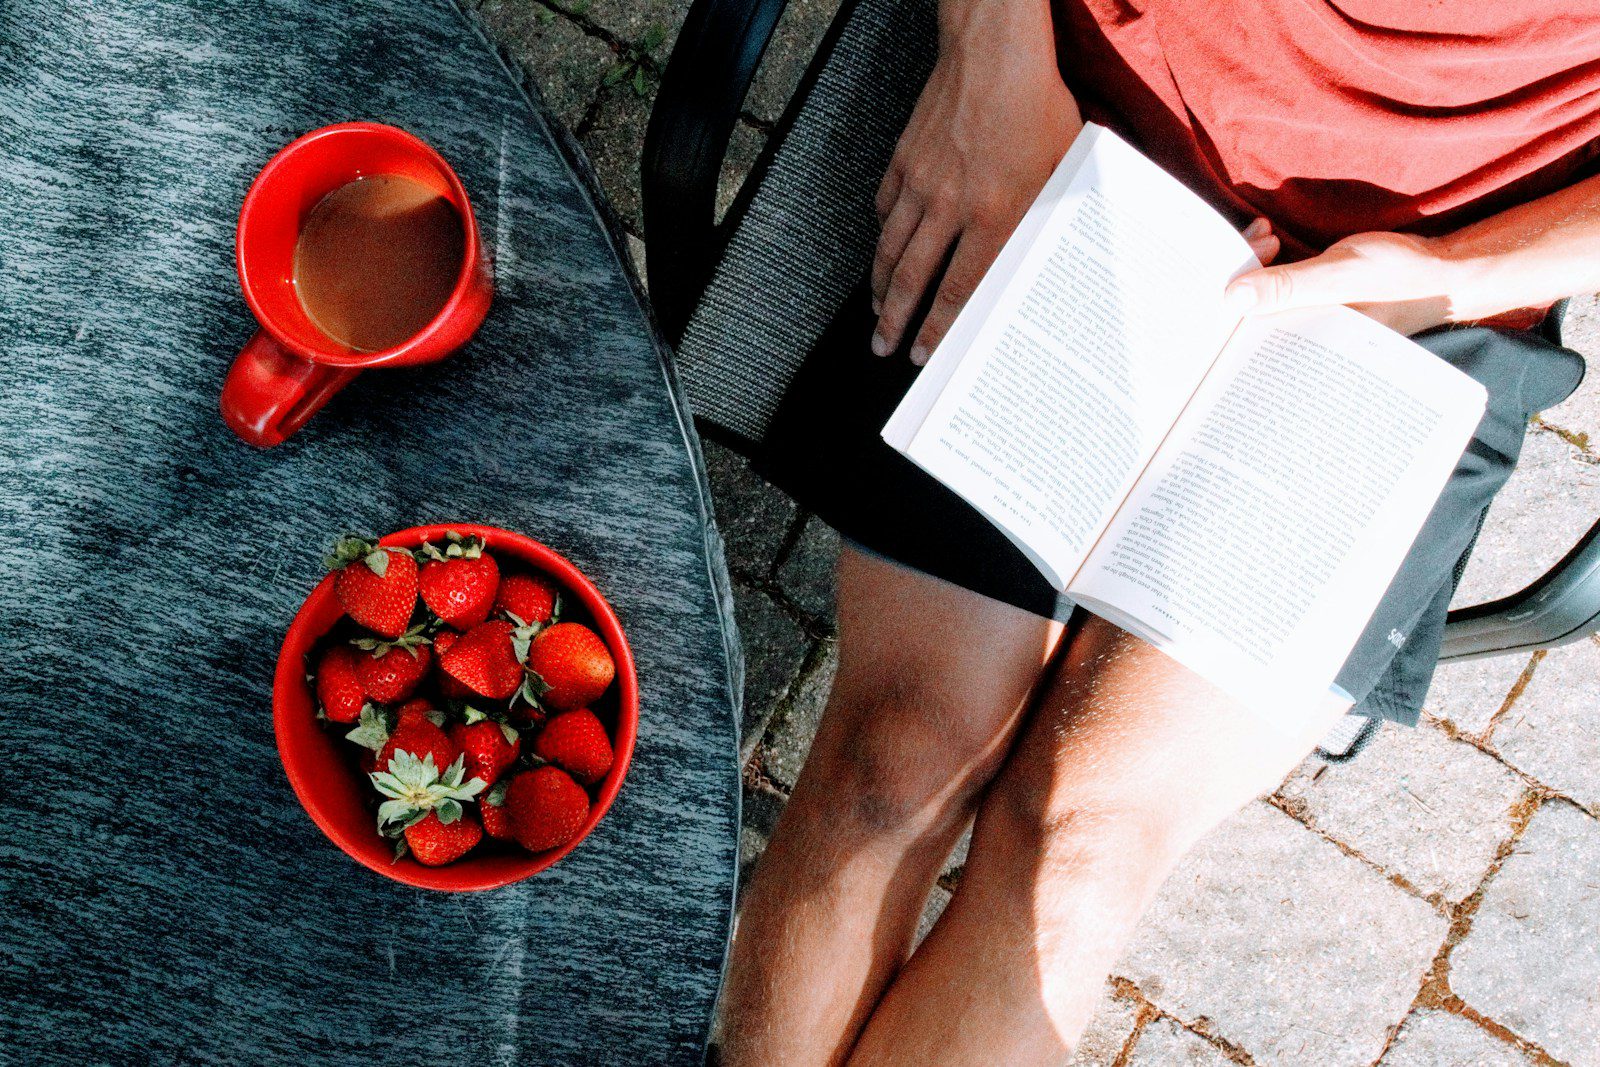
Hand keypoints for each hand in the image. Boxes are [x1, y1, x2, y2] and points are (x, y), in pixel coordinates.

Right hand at [871, 0, 1078, 363]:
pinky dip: (881, 237)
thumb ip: (1045, 219)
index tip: (925, 353)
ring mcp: (920, 183)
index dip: (938, 330)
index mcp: (993, 215)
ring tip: (876, 313)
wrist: (993, 50)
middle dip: (894, 322)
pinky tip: (884, 251)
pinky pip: (884, 210)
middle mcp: (949, 205)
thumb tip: (1044, 258)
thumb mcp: (1059, 170)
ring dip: (881, 288)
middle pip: (912, 280)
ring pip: (890, 250)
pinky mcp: (903, 160)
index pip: (958, 291)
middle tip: (884, 347)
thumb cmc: (1035, 103)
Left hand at [1224, 231, 1460, 334]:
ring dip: (1254, 262)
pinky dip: (1267, 263)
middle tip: (1263, 236)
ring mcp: (1302, 323)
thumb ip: (1287, 287)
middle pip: (1245, 314)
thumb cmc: (1398, 276)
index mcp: (1300, 348)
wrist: (1443, 272)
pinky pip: (1274, 289)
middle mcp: (1296, 342)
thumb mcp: (1338, 275)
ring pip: (1257, 298)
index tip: (1233, 257)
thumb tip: (1232, 298)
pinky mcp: (1310, 305)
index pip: (1243, 333)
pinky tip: (1271, 238)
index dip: (1228, 295)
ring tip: (1269, 235)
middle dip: (1241, 272)